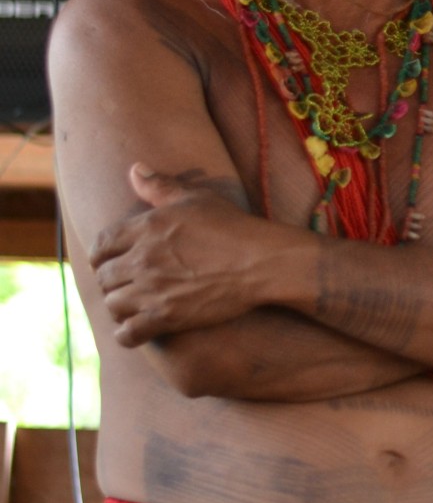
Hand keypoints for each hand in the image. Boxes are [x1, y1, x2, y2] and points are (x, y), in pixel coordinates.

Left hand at [90, 164, 273, 345]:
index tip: (110, 260)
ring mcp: (152, 291)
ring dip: (120, 305)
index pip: (100, 245)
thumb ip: (160, 186)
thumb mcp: (197, 198)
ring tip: (133, 303)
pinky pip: (127, 333)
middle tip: (126, 282)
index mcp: (145, 228)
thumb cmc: (233, 226)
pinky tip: (139, 326)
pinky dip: (128, 333)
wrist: (263, 263)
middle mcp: (141, 260)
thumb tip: (134, 169)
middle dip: (112, 280)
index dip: (101, 254)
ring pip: (112, 304)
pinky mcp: (165, 318)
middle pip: (103, 277)